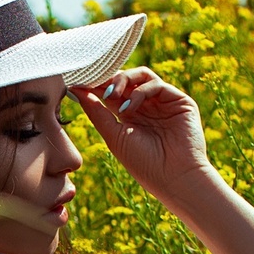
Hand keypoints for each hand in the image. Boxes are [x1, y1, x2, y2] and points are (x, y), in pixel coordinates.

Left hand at [68, 67, 212, 198]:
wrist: (175, 178)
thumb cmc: (144, 164)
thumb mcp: (113, 136)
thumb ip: (96, 112)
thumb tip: (75, 90)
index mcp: (130, 116)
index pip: (111, 92)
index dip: (96, 85)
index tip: (77, 82)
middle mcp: (146, 106)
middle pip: (125, 79)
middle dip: (108, 80)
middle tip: (95, 86)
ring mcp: (163, 102)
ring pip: (141, 75)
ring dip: (122, 80)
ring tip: (111, 96)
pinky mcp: (179, 101)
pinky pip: (156, 83)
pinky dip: (139, 91)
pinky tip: (130, 108)